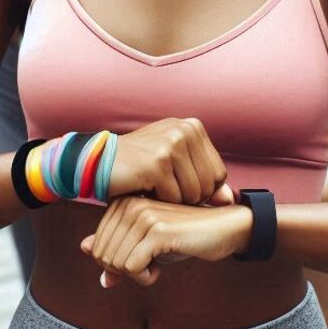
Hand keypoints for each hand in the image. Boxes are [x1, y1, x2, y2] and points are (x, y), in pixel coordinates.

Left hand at [81, 197, 251, 287]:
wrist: (222, 228)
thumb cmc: (183, 237)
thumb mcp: (145, 245)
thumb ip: (115, 246)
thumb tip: (85, 249)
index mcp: (122, 202)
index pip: (97, 246)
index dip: (118, 264)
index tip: (142, 258)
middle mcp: (128, 203)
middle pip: (103, 256)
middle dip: (125, 271)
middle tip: (149, 264)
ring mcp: (142, 215)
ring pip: (115, 264)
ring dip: (137, 276)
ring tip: (157, 263)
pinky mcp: (156, 231)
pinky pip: (131, 269)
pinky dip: (145, 279)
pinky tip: (160, 268)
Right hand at [106, 117, 231, 204]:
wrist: (97, 163)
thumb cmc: (138, 167)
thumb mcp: (175, 168)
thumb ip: (205, 181)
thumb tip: (230, 199)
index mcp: (192, 126)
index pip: (218, 174)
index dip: (199, 189)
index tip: (174, 182)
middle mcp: (184, 130)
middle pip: (209, 185)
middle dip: (187, 196)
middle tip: (162, 185)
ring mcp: (171, 144)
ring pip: (193, 194)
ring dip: (172, 200)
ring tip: (153, 185)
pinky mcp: (158, 162)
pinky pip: (174, 198)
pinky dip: (159, 201)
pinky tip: (144, 188)